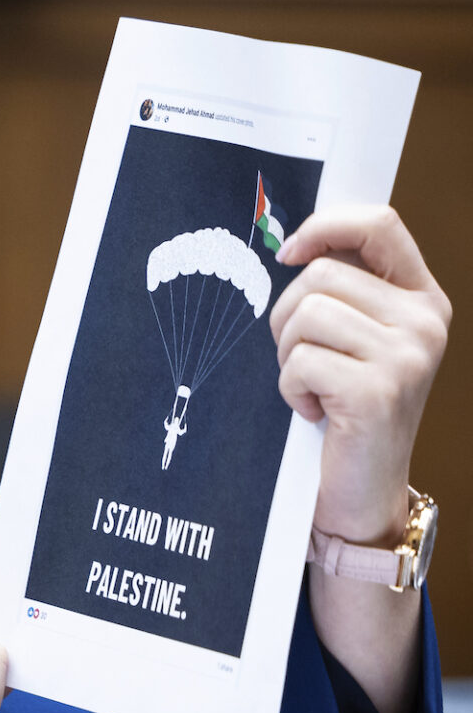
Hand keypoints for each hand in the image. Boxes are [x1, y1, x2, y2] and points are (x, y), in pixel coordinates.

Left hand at [272, 206, 449, 542]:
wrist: (362, 488)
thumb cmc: (343, 408)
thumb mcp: (353, 339)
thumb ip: (343, 290)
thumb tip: (295, 244)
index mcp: (422, 299)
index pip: (380, 224)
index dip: (325, 225)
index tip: (287, 253)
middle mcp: (426, 322)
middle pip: (320, 274)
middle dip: (288, 317)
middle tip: (304, 360)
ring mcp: (408, 356)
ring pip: (305, 315)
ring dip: (288, 355)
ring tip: (313, 386)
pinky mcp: (378, 391)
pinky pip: (299, 362)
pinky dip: (290, 389)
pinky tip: (316, 411)